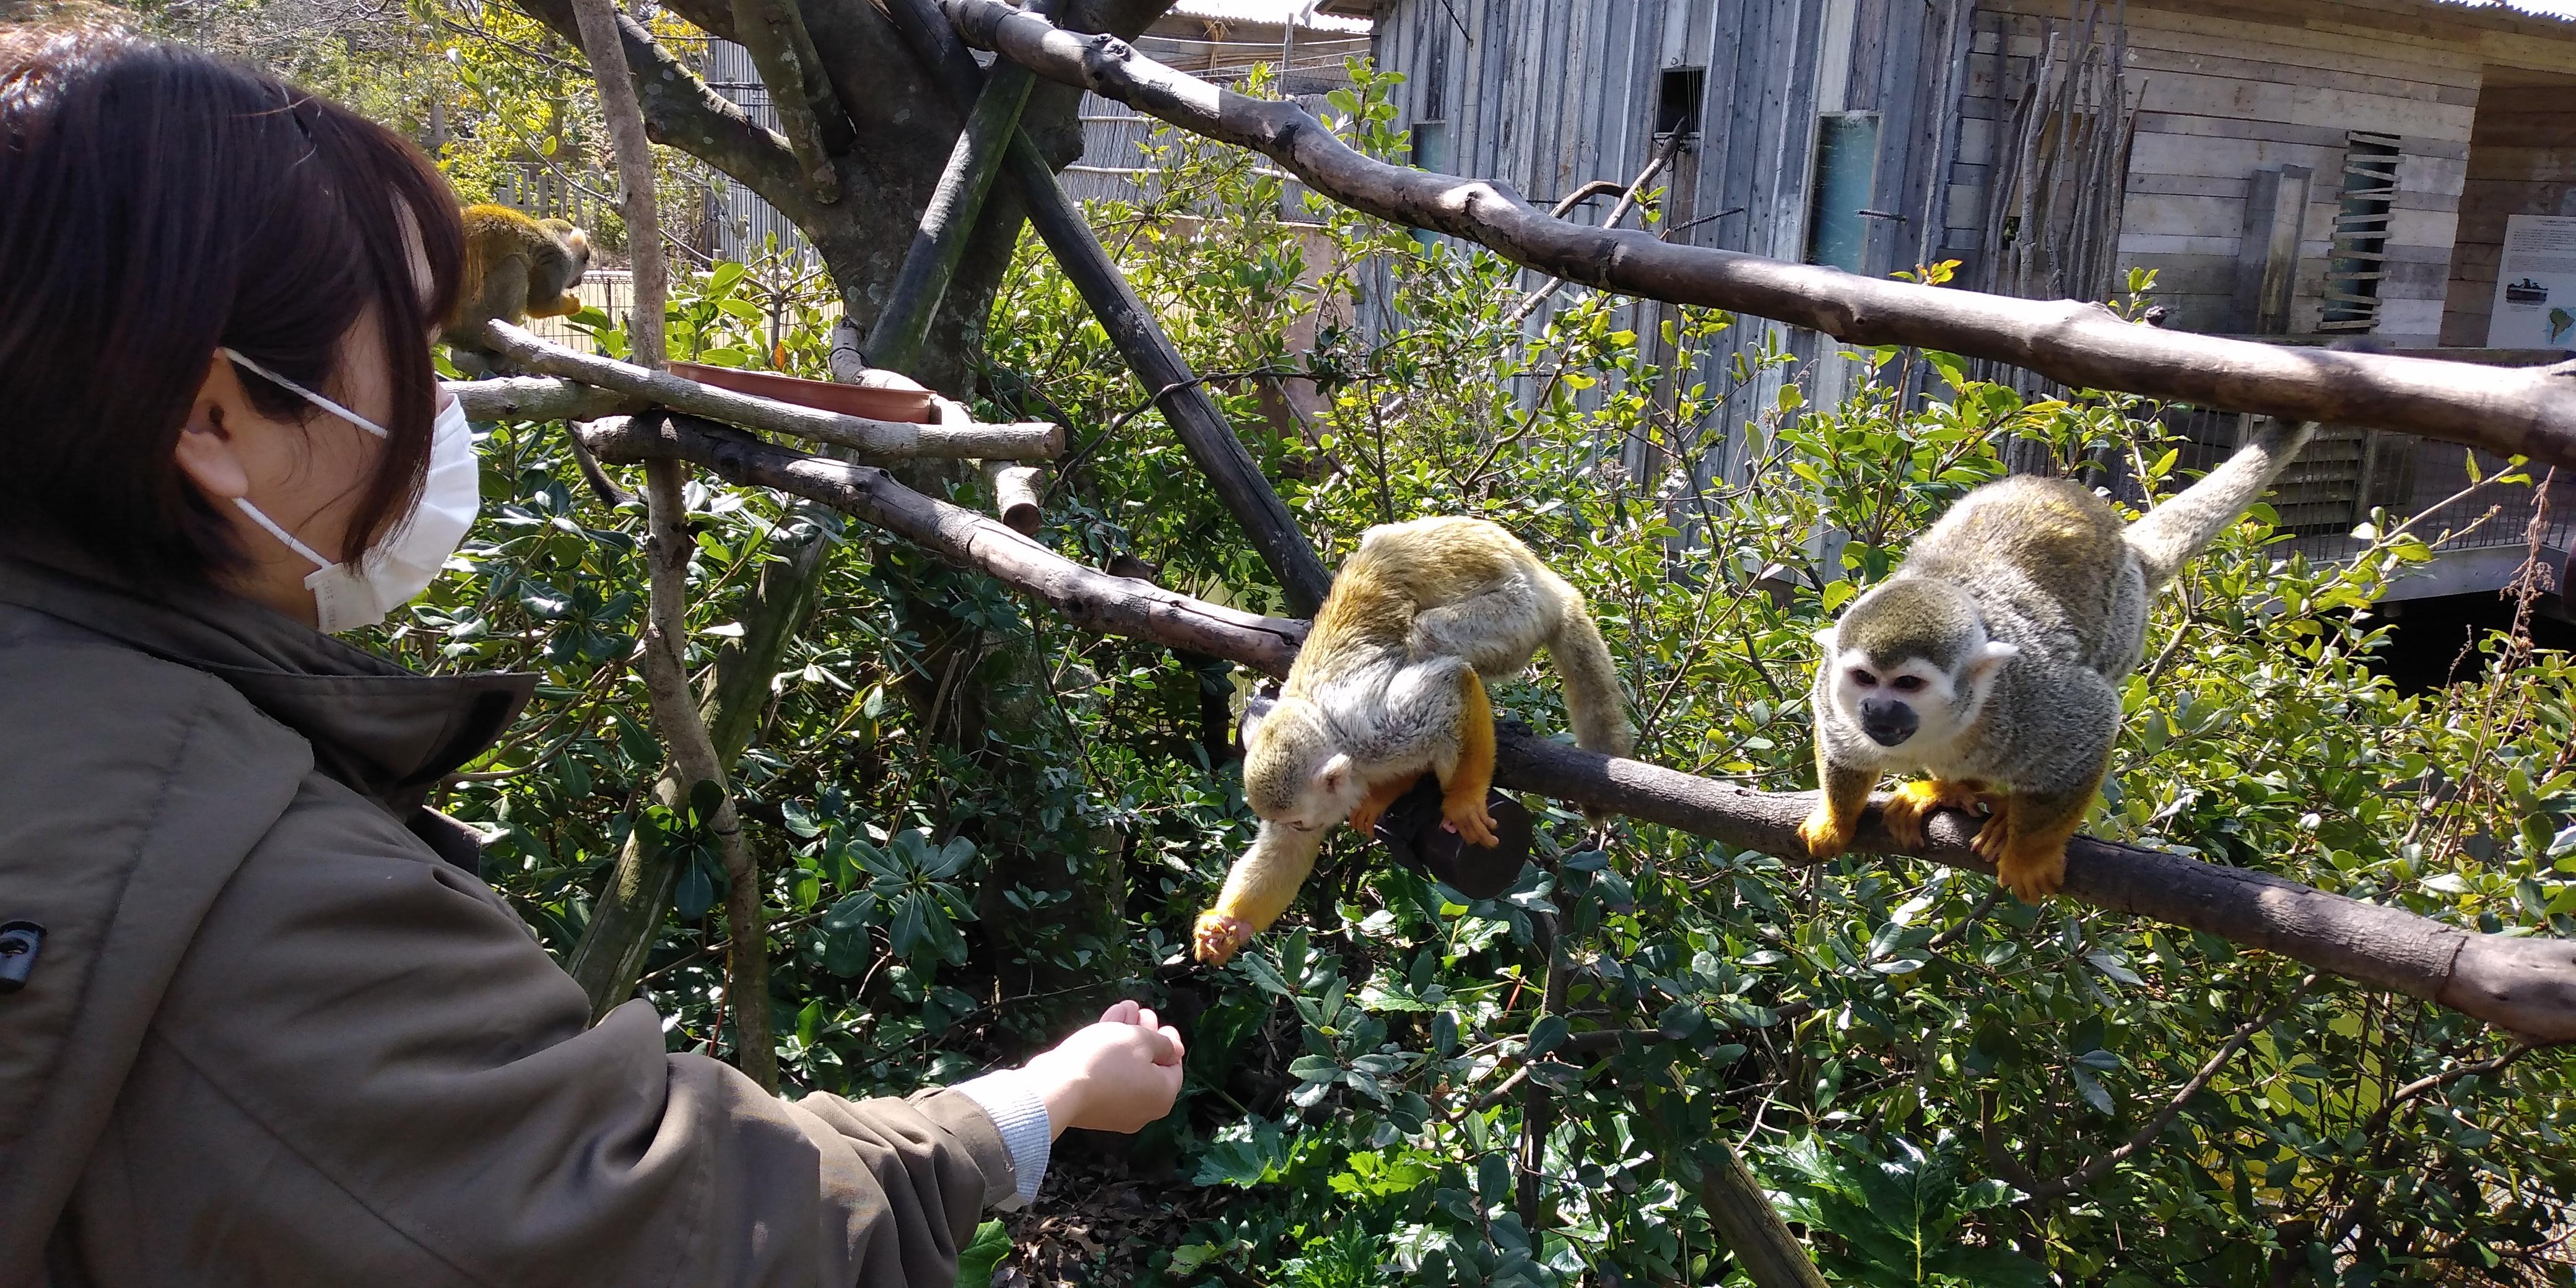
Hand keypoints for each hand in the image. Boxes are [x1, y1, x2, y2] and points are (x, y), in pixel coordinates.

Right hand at [1021, 1000, 1184, 1136]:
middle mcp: (1143, 1110)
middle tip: (1143, 1013)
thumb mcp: (1141, 1040)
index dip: (1170, 1042)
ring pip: (1126, 1068)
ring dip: (1126, 1037)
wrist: (1058, 1087)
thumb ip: (1163, 1044)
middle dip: (1145, 1035)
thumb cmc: (1108, 1060)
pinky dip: (1109, 1052)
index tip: (1164, 1025)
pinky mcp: (1092, 1106)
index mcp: (1162, 1097)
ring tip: (1125, 1008)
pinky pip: (1108, 1077)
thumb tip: (1176, 1051)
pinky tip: (1107, 1023)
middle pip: (1149, 1066)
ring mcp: (1116, 1111)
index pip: (1174, 1067)